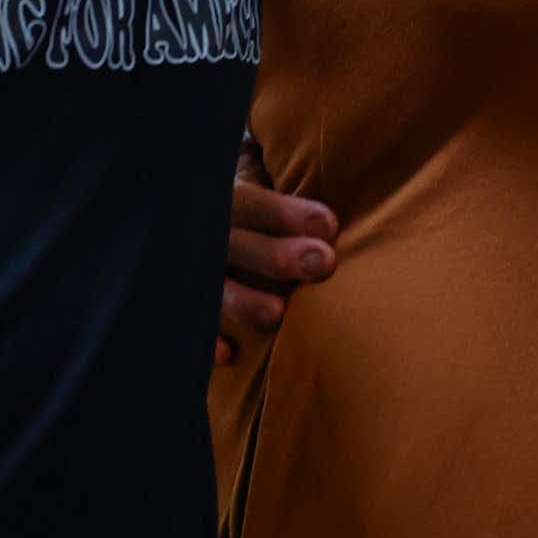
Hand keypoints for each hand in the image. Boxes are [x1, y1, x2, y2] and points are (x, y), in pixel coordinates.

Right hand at [215, 144, 334, 365]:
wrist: (216, 233)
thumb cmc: (259, 219)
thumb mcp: (264, 192)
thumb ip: (290, 191)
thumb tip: (343, 185)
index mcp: (229, 202)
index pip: (251, 203)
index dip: (286, 213)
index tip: (329, 224)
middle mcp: (212, 238)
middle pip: (236, 244)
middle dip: (278, 255)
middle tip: (324, 263)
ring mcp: (199, 276)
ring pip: (215, 290)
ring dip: (244, 301)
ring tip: (277, 313)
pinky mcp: (193, 309)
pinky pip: (196, 327)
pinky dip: (209, 341)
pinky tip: (231, 353)